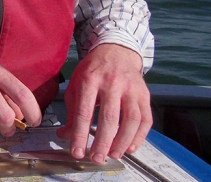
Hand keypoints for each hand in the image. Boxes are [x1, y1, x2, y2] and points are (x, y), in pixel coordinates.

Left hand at [57, 44, 151, 162]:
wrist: (116, 52)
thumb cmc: (92, 72)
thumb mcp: (76, 85)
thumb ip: (71, 111)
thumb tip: (64, 136)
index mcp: (90, 80)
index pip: (84, 112)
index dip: (79, 134)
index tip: (77, 152)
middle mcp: (112, 83)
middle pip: (109, 117)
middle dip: (102, 142)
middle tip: (97, 159)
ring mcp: (131, 89)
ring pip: (131, 120)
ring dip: (122, 141)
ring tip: (113, 155)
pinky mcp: (145, 95)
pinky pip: (145, 119)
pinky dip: (139, 136)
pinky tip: (129, 147)